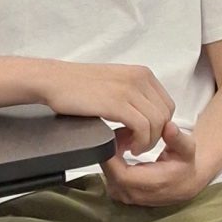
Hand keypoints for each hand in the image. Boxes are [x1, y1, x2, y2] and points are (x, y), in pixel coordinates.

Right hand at [35, 58, 175, 147]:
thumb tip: (146, 119)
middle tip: (135, 146)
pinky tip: (127, 147)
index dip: (159, 126)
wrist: (54, 80)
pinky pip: (143, 128)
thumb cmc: (79, 86)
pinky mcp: (118, 103)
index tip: (143, 137)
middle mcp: (140, 78)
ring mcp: (130, 90)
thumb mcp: (115, 83)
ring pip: (157, 124)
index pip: (166, 105)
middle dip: (155, 136)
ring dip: (147, 142)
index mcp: (142, 74)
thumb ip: (133, 96)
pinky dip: (139, 142)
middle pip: (165, 116)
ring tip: (130, 148)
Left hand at [103, 119, 214, 208]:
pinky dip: (113, 158)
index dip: (114, 153)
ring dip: (112, 152)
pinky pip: (108, 174)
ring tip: (127, 138)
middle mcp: (134, 194)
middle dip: (113, 148)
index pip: (120, 174)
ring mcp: (124, 195)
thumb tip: (169, 127)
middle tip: (124, 132)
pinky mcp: (119, 193)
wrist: (185, 183)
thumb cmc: (184, 166)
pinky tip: (125, 147)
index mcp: (150, 185)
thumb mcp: (187, 149)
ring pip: (106, 171)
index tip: (120, 134)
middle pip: (109, 170)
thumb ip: (177, 138)